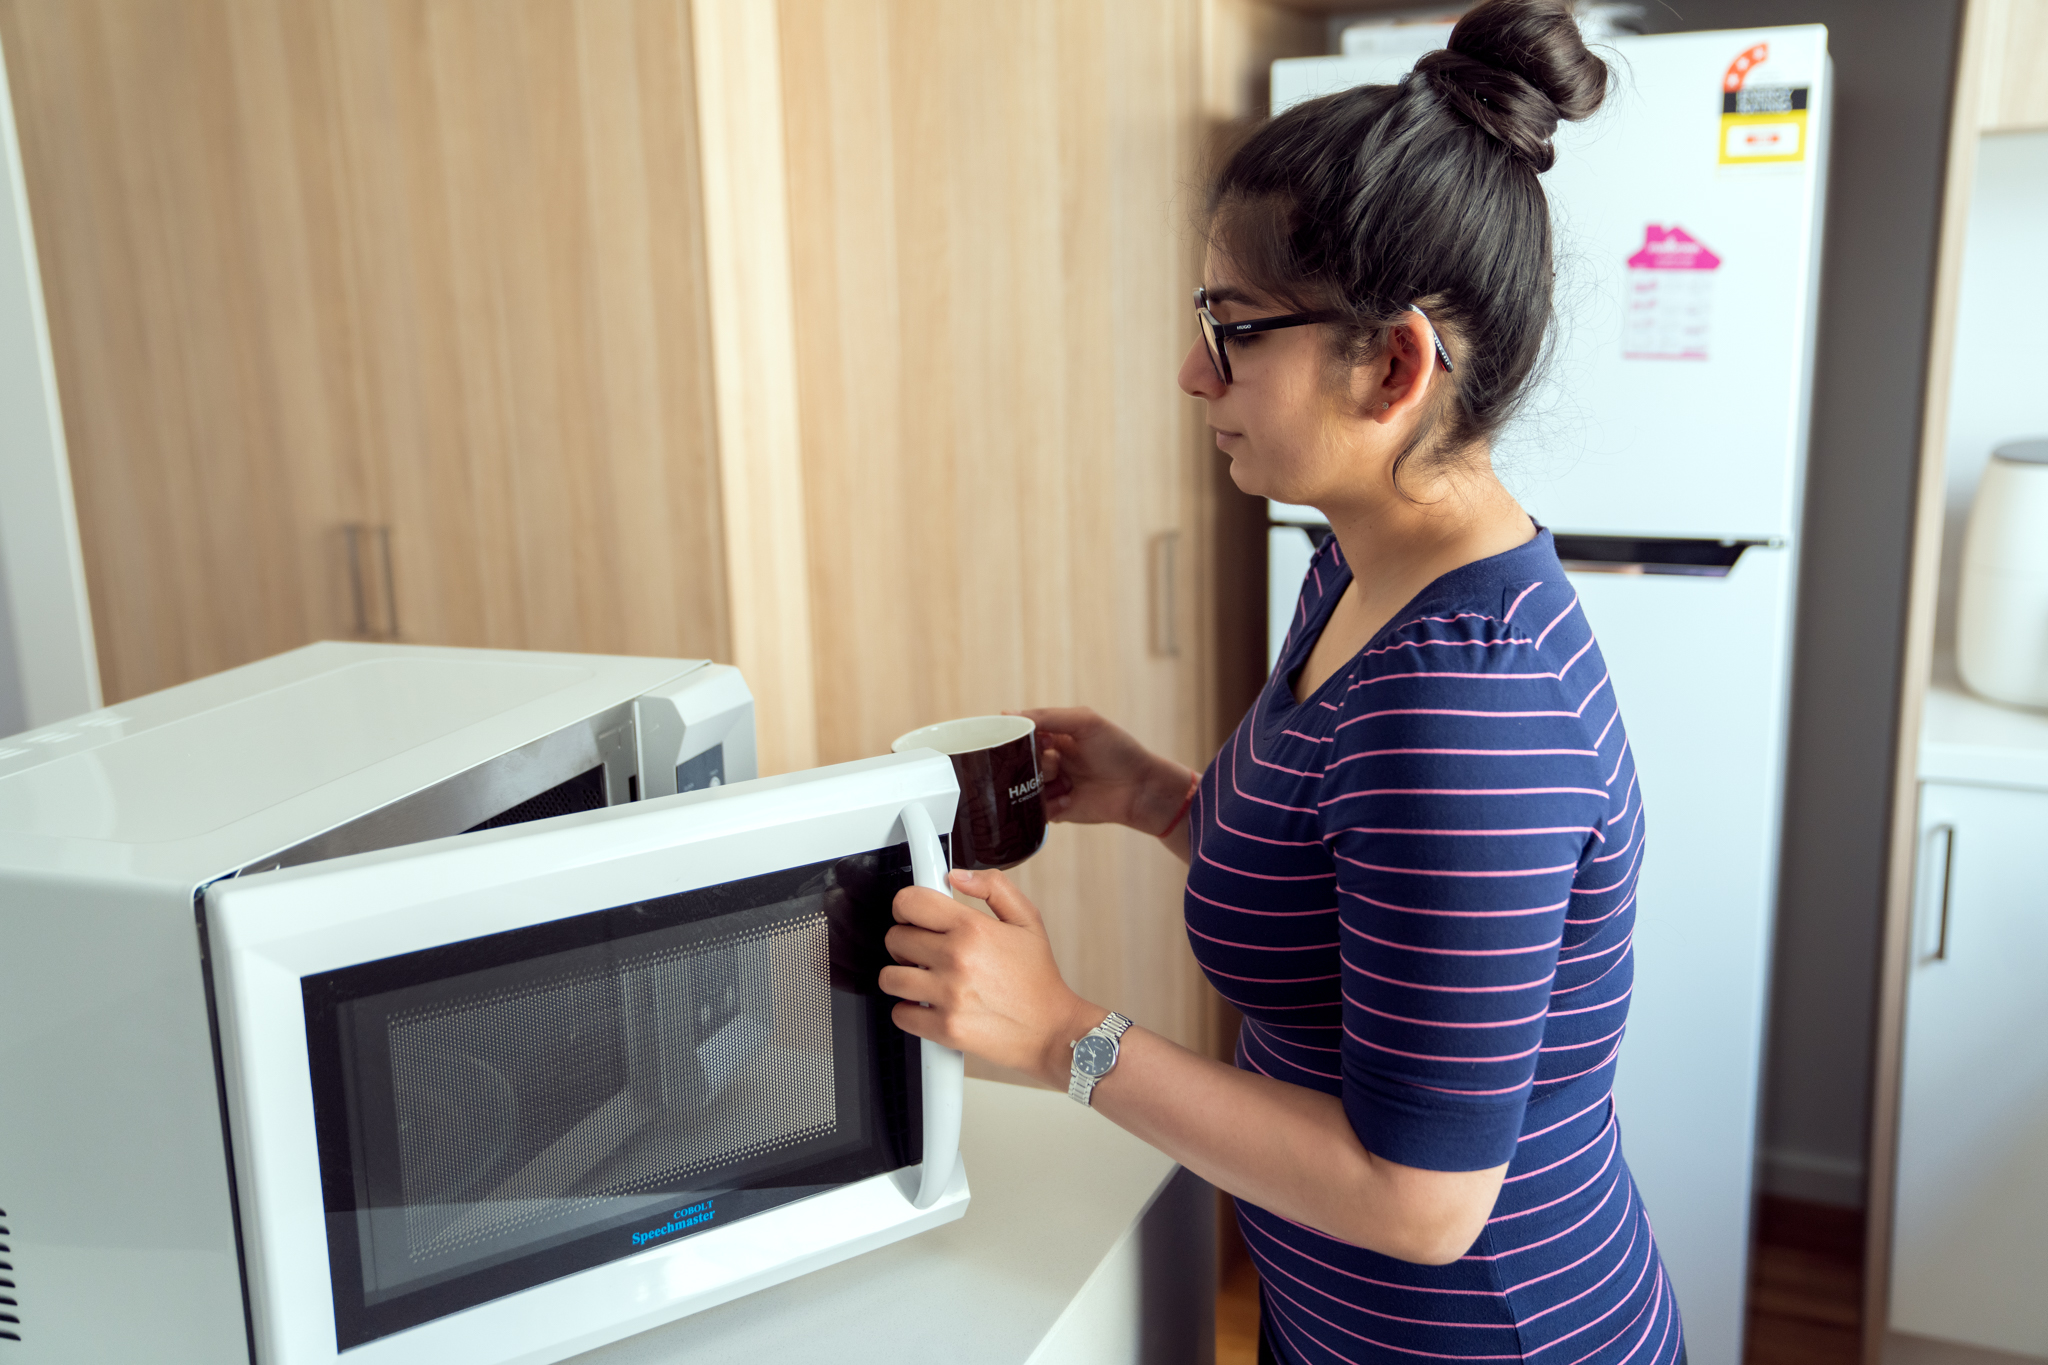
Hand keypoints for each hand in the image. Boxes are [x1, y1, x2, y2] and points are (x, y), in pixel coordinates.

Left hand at [879, 867, 1103, 1087]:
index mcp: (973, 929)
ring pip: (889, 977)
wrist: (1052, 1030)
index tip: (911, 915)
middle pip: (895, 938)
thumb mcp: (1027, 920)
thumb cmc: (1039, 979)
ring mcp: (948, 995)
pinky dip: (909, 1011)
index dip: (906, 907)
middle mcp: (957, 959)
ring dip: (903, 977)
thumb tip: (957, 876)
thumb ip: (994, 888)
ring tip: (925, 978)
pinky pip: (900, 1013)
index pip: (909, 902)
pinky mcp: (944, 1028)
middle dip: (906, 942)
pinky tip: (929, 1005)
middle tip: (926, 951)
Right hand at [1016, 706, 1193, 837]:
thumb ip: (1048, 716)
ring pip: (1021, 787)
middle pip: (1016, 762)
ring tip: (1066, 782)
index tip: (1029, 741)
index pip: (1018, 735)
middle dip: (1032, 762)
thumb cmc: (1119, 750)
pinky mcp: (1055, 810)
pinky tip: (1069, 799)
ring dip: (1040, 783)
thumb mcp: (1085, 722)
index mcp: (1052, 737)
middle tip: (1056, 763)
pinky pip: (1033, 810)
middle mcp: (1048, 760)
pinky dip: (1047, 804)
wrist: (1141, 789)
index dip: (1017, 738)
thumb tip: (1006, 714)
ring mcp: (1050, 786)